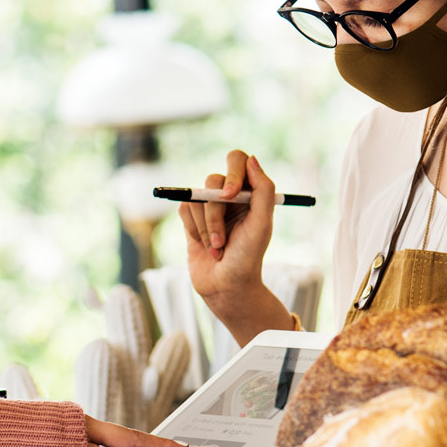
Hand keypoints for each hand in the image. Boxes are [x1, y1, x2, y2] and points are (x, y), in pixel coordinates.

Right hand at [179, 152, 292, 345]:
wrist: (226, 287)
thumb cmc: (247, 258)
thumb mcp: (262, 224)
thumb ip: (262, 190)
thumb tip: (251, 159)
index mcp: (250, 192)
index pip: (237, 160)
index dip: (232, 173)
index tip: (231, 196)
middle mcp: (229, 196)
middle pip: (212, 181)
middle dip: (215, 214)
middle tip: (221, 239)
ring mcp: (208, 207)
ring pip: (196, 198)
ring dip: (206, 228)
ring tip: (216, 248)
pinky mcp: (191, 219)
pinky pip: (184, 210)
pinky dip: (193, 230)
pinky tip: (204, 245)